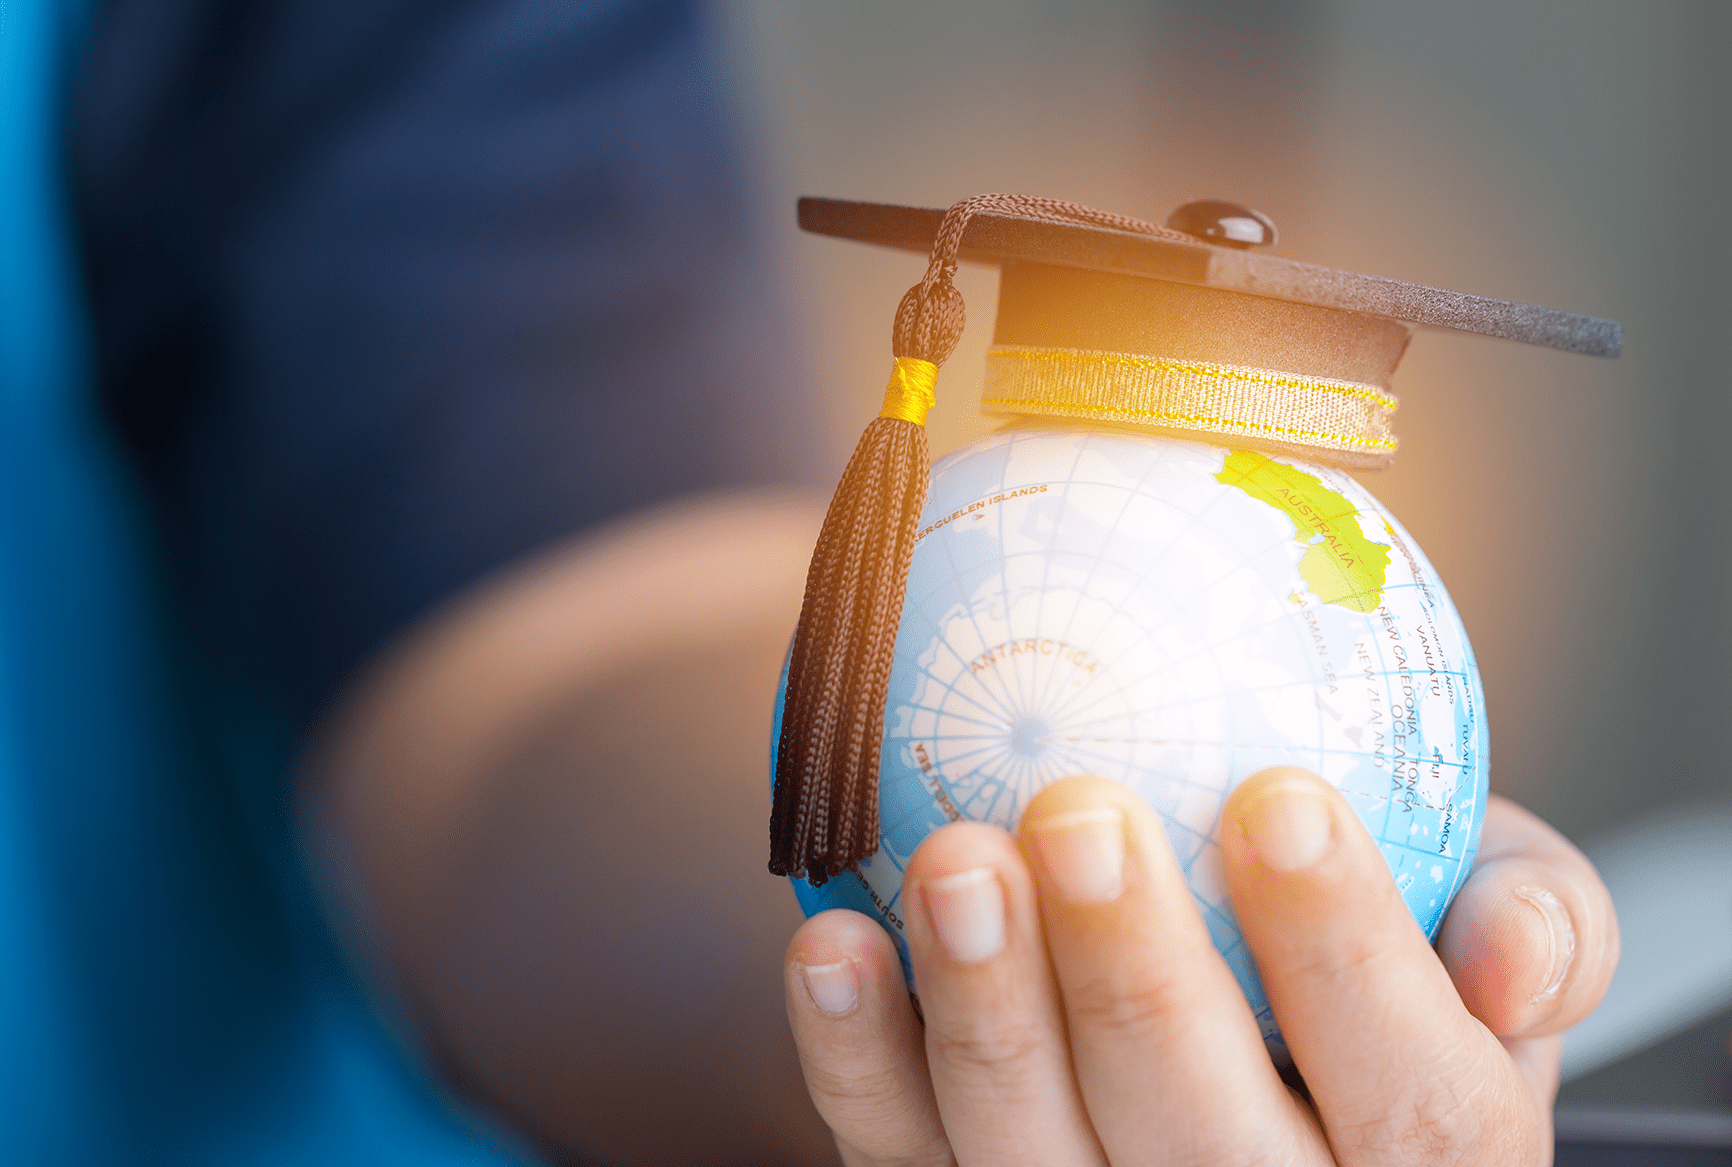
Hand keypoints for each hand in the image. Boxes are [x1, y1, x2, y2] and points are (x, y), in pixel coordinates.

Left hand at [783, 769, 1617, 1165]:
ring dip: (985, 1011)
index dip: (1342, 946)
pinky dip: (855, 1060)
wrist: (1260, 1066)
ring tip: (954, 858)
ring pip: (1032, 1159)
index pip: (1408, 1084)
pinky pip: (903, 1157)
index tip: (1276, 796)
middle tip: (1080, 810)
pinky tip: (831, 946)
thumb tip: (1506, 948)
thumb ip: (1539, 927)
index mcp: (1427, 1158)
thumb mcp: (1495, 924)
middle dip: (1133, 971)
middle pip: (1196, 1128)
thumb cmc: (1377, 970)